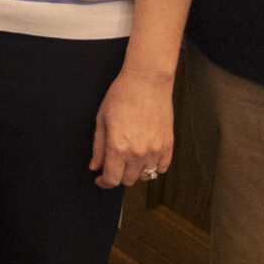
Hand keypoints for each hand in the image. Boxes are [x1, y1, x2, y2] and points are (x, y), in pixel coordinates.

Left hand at [91, 65, 175, 186]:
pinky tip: (146, 156)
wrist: (147, 81)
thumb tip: (95, 167)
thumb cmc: (122, 96)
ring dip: (136, 171)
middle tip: (114, 163)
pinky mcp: (168, 145)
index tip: (101, 179)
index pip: (112, 179)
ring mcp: (155, 150)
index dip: (104, 182)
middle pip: (128, 180)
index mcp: (118, 147)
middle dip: (118, 174)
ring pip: (146, 176)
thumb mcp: (102, 120)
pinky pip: (162, 167)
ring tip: (130, 157)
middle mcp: (138, 153)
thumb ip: (98, 147)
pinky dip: (154, 166)